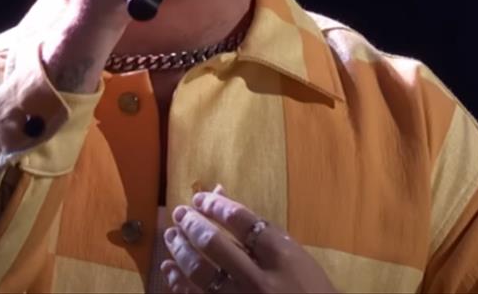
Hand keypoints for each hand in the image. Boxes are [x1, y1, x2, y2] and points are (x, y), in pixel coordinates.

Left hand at [161, 186, 336, 292]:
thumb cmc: (308, 289)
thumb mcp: (293, 255)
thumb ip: (259, 229)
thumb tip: (219, 194)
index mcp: (282, 257)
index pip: (241, 220)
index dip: (215, 205)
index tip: (200, 199)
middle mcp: (260, 280)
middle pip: (214, 244)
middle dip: (191, 224)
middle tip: (179, 213)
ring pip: (199, 273)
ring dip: (180, 249)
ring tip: (171, 235)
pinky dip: (177, 281)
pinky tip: (169, 267)